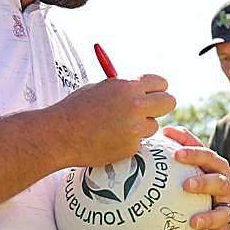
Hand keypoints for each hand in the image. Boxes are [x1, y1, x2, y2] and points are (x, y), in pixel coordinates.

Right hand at [50, 74, 175, 167]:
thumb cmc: (76, 109)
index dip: (158, 88)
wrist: (60, 135)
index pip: (161, 82)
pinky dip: (129, 141)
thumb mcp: (101, 88)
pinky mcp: (131, 147)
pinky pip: (139, 142)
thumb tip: (142, 88)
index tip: (154, 92)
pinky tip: (109, 139)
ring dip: (142, 126)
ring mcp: (135, 128)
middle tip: (151, 110)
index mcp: (128, 86)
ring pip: (153, 125)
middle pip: (169, 102)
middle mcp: (136, 106)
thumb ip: (124, 88)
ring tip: (117, 127)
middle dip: (161, 105)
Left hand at [162, 125, 229, 229]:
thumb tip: (164, 130)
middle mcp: (225, 186)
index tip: (176, 154)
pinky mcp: (223, 227)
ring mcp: (226, 206)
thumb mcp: (182, 162)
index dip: (194, 152)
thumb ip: (176, 145)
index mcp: (214, 167)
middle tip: (186, 185)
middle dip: (205, 181)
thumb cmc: (186, 177)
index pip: (207, 155)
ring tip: (193, 222)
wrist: (199, 206)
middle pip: (220, 180)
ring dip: (209, 217)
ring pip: (223, 211)